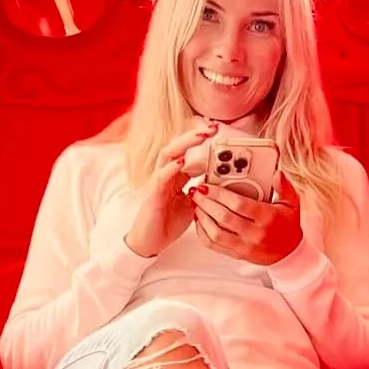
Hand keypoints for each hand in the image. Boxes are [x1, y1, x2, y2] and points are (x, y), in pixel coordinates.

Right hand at [125, 123, 216, 257]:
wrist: (150, 241)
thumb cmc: (167, 222)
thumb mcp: (192, 204)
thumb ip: (202, 191)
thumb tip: (218, 182)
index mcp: (175, 176)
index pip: (187, 152)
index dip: (200, 141)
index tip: (217, 131)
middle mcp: (165, 174)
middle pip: (177, 147)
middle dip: (194, 136)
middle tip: (212, 128)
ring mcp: (158, 183)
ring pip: (168, 155)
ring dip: (184, 145)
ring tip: (200, 136)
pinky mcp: (153, 194)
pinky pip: (161, 177)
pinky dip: (171, 168)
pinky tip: (181, 161)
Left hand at [192, 170, 302, 265]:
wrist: (290, 253)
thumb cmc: (288, 226)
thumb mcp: (292, 204)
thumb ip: (284, 187)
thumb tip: (277, 174)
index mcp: (267, 218)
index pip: (239, 204)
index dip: (220, 194)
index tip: (209, 185)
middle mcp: (255, 234)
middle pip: (224, 217)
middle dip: (206, 202)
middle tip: (197, 192)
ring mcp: (244, 246)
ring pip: (215, 233)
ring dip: (202, 217)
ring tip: (196, 204)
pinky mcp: (237, 254)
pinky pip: (214, 245)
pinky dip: (202, 232)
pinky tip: (200, 220)